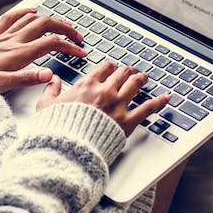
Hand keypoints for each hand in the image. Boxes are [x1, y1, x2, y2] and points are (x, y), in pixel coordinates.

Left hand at [0, 8, 86, 92]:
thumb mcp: (4, 85)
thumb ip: (27, 78)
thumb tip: (48, 74)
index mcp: (20, 53)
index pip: (52, 44)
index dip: (70, 46)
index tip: (81, 52)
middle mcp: (14, 40)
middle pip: (47, 25)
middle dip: (66, 28)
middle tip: (78, 36)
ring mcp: (5, 35)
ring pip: (33, 19)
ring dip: (51, 19)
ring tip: (63, 25)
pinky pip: (12, 17)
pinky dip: (25, 12)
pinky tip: (32, 11)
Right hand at [36, 61, 169, 136]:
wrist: (69, 146)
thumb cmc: (57, 128)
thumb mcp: (46, 106)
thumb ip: (50, 91)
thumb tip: (52, 81)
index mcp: (87, 85)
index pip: (103, 68)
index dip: (110, 66)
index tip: (112, 68)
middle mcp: (105, 91)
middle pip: (121, 73)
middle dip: (127, 71)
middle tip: (131, 71)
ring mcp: (118, 105)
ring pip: (135, 85)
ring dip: (141, 79)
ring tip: (145, 77)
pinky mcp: (127, 121)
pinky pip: (148, 108)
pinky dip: (159, 102)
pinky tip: (166, 98)